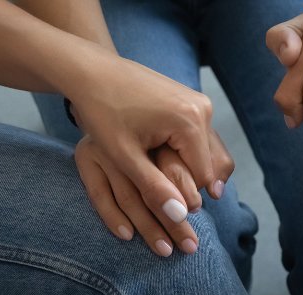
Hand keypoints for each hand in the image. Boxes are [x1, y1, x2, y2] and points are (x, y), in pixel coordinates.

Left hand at [68, 54, 233, 255]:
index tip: (158, 203)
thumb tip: (181, 217)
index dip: (182, 197)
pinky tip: (163, 158)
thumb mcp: (124, 156)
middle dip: (188, 183)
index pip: (202, 178)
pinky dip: (187, 153)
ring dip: (189, 169)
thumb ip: (155, 187)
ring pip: (207, 152)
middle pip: (210, 165)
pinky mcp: (192, 100)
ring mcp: (199, 101)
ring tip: (159, 174)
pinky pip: (200, 137)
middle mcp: (203, 108)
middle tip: (157, 190)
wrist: (93, 70)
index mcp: (190, 122)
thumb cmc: (102, 111)